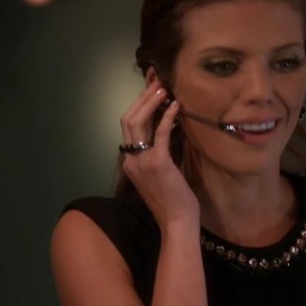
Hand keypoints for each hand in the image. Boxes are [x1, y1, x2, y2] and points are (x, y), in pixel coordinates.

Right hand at [120, 79, 199, 229]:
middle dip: (141, 98)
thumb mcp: (161, 174)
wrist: (177, 222)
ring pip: (136, 122)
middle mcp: (131, 160)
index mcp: (130, 163)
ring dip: (150, 102)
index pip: (129, 128)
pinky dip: (167, 116)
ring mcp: (141, 161)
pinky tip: (177, 106)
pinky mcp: (157, 162)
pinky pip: (160, 132)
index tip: (150, 90)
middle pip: (128, 120)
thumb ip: (159, 153)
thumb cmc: (174, 201)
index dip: (139, 106)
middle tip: (156, 82)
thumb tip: (167, 128)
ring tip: (163, 89)